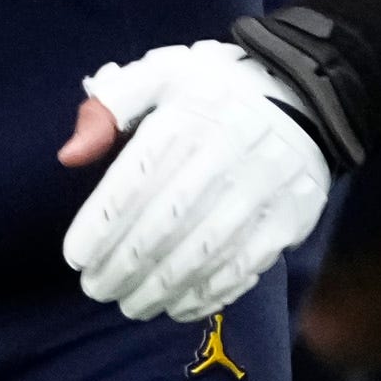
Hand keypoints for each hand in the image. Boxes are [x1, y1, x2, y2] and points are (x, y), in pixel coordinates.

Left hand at [62, 41, 331, 321]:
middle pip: (164, 225)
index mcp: (187, 119)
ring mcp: (261, 190)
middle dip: (124, 266)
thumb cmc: (220, 87)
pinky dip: (208, 294)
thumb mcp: (162, 74)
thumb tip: (70, 157)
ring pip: (202, 253)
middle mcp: (224, 155)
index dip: (101, 226)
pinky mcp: (290, 216)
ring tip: (133, 306)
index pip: (134, 182)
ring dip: (162, 289)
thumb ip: (110, 107)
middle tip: (97, 290)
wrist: (311, 91)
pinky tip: (180, 307)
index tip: (76, 257)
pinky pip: (244, 266)